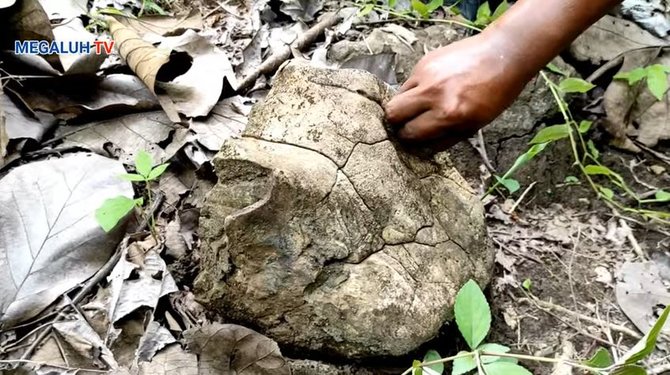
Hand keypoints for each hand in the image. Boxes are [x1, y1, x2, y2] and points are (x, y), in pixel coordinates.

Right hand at [385, 33, 529, 147]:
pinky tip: (432, 88)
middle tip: (407, 123)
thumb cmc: (495, 93)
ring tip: (420, 105)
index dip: (408, 138)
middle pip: (393, 113)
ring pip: (397, 96)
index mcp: (448, 114)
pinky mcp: (424, 61)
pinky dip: (415, 89)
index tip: (410, 137)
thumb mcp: (474, 125)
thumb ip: (444, 138)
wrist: (503, 54)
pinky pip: (409, 82)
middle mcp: (433, 94)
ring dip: (405, 105)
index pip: (411, 133)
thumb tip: (420, 147)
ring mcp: (426, 75)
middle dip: (397, 122)